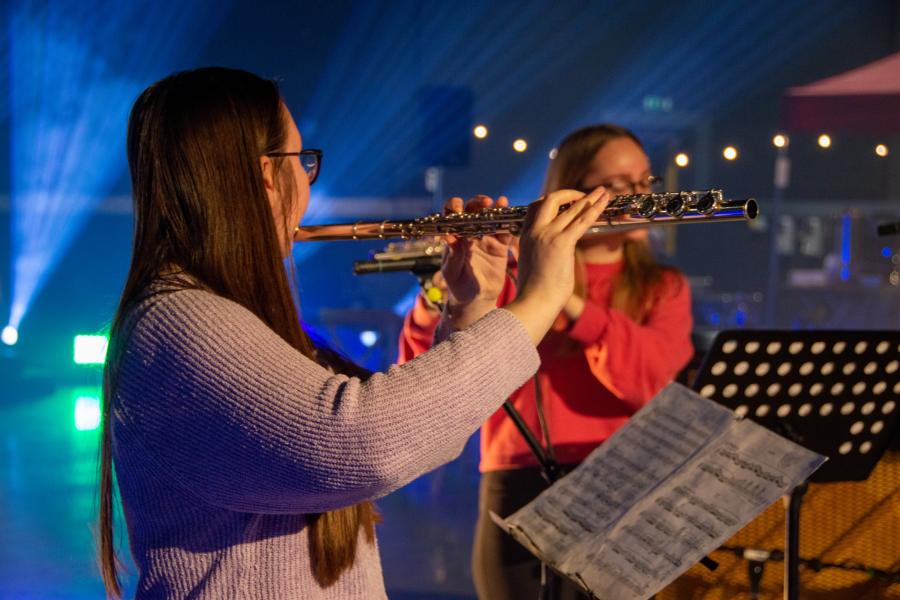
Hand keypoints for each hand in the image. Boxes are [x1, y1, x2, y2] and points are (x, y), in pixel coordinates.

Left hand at [441, 195, 511, 308]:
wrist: (477, 299)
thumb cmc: (458, 285)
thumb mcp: (451, 272)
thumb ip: (452, 255)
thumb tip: (449, 237)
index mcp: (455, 236)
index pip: (452, 215)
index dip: (454, 207)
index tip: (458, 207)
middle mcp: (470, 232)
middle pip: (474, 210)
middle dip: (478, 203)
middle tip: (484, 202)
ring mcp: (487, 237)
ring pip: (491, 216)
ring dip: (495, 207)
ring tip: (500, 202)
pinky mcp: (501, 246)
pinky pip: (505, 230)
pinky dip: (509, 221)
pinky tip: (511, 215)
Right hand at [506, 187, 610, 343]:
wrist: (534, 302)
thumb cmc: (535, 292)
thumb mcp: (533, 265)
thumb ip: (540, 253)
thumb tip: (552, 257)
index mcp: (525, 236)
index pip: (535, 208)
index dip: (552, 201)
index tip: (567, 203)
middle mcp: (535, 232)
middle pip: (550, 200)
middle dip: (568, 194)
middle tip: (584, 195)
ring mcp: (547, 235)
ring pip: (571, 208)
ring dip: (589, 198)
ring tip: (603, 191)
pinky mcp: (562, 243)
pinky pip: (582, 220)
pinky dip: (595, 209)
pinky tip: (605, 202)